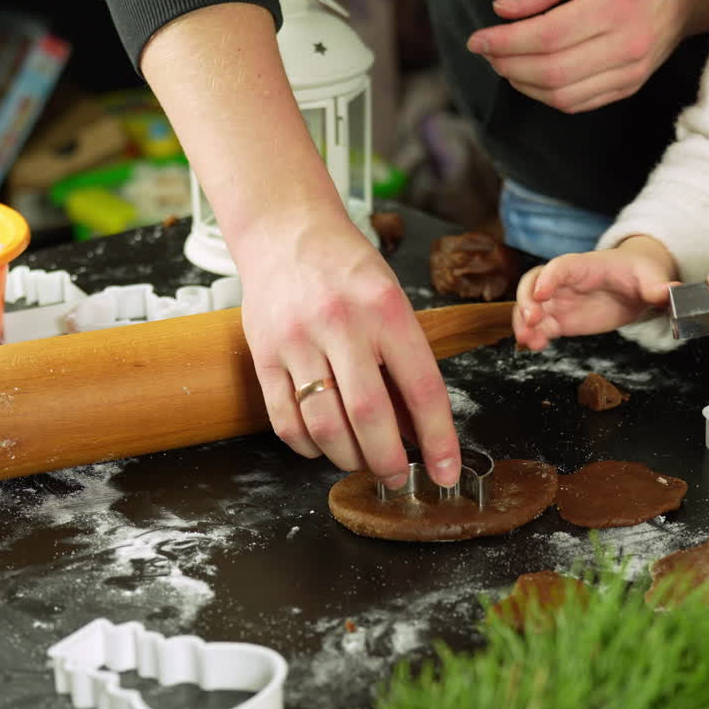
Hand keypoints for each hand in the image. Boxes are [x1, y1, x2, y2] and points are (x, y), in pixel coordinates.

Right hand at [232, 213, 461, 489]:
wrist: (285, 231)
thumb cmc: (348, 270)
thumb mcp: (392, 300)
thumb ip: (404, 359)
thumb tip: (418, 430)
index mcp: (387, 310)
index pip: (422, 388)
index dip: (438, 439)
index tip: (446, 473)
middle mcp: (341, 324)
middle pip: (370, 415)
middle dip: (389, 461)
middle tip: (398, 477)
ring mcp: (297, 340)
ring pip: (324, 425)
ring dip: (348, 458)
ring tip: (361, 461)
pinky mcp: (263, 353)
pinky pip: (285, 419)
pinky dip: (307, 446)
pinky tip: (322, 446)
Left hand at [467, 0, 708, 112]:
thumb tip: (503, 11)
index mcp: (615, 7)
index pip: (547, 35)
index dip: (505, 42)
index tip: (478, 39)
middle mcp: (626, 44)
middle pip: (552, 71)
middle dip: (509, 66)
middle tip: (489, 53)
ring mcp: (631, 71)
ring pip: (562, 96)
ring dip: (523, 85)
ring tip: (506, 65)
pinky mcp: (630, 86)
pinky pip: (579, 103)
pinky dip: (546, 96)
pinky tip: (531, 79)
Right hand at [514, 235, 678, 349]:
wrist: (638, 285)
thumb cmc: (641, 274)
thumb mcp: (652, 276)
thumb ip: (657, 285)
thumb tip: (669, 292)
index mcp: (585, 266)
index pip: (560, 266)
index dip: (548, 278)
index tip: (541, 293)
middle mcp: (566, 282)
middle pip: (533, 283)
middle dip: (527, 300)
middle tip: (532, 319)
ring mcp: (560, 301)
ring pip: (530, 306)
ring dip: (523, 322)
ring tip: (528, 341)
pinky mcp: (561, 319)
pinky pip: (540, 327)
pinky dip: (533, 336)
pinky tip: (535, 347)